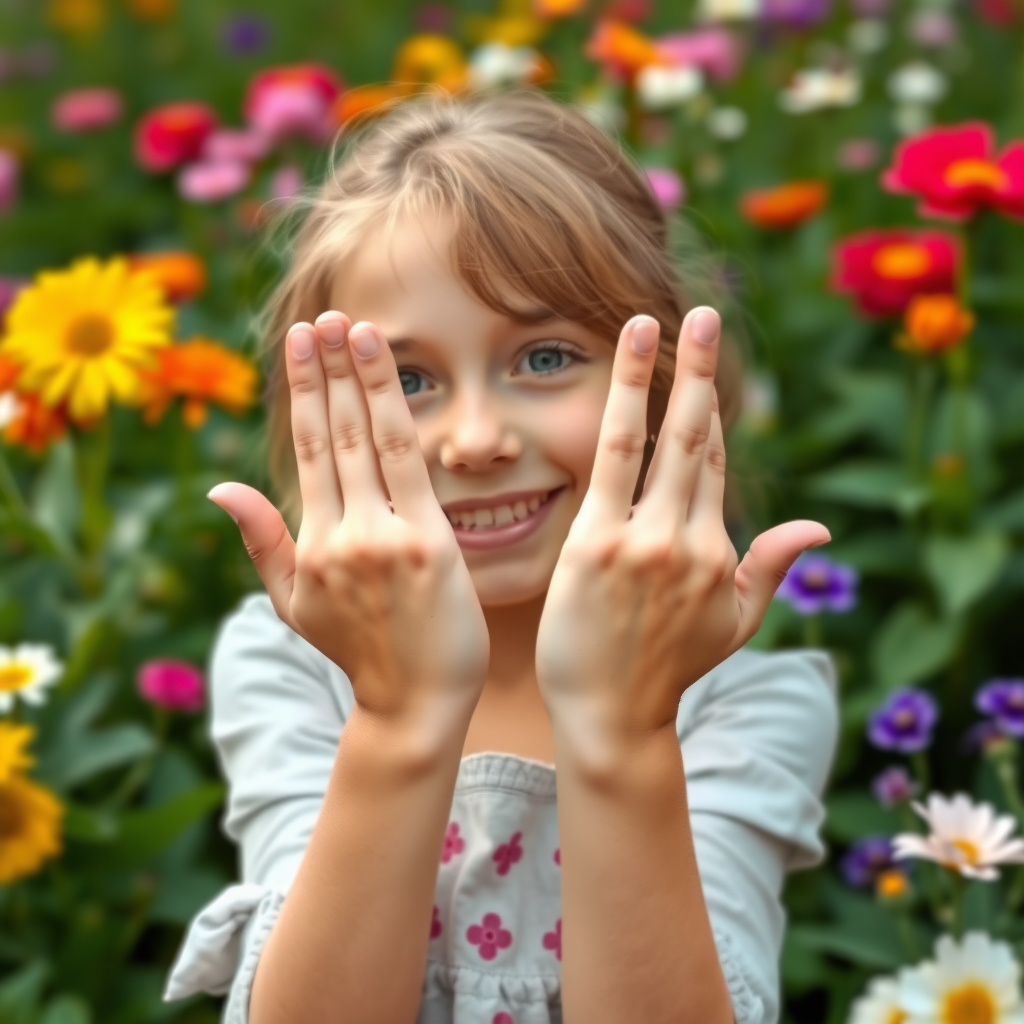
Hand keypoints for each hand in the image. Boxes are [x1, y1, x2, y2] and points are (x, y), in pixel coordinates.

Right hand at [207, 313, 488, 729]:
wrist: (414, 704)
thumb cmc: (362, 651)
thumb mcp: (295, 604)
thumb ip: (261, 542)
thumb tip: (219, 488)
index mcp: (309, 547)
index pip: (305, 453)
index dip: (302, 394)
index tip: (299, 344)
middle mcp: (339, 535)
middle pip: (329, 436)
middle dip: (324, 372)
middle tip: (318, 318)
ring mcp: (380, 537)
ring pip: (361, 439)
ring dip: (355, 376)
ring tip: (350, 325)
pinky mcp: (424, 542)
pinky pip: (405, 461)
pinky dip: (391, 407)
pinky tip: (385, 365)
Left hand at [535, 308, 829, 748]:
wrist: (614, 719)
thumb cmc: (666, 669)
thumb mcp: (735, 624)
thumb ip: (771, 568)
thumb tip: (818, 530)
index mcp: (716, 550)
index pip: (714, 466)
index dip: (710, 412)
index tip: (702, 371)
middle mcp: (686, 536)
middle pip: (697, 439)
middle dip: (701, 373)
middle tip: (703, 314)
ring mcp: (643, 538)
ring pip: (658, 440)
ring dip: (662, 374)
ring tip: (658, 320)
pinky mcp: (597, 544)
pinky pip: (610, 462)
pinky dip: (619, 407)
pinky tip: (622, 365)